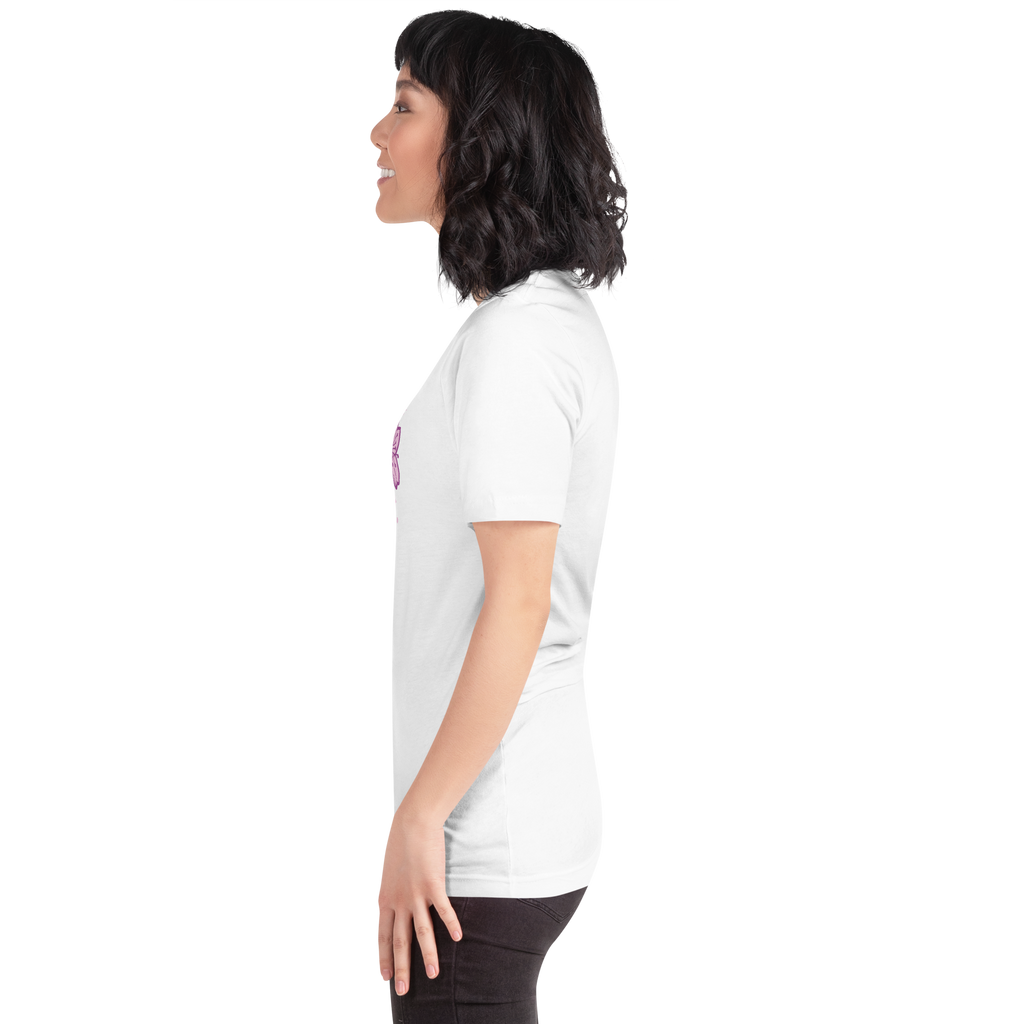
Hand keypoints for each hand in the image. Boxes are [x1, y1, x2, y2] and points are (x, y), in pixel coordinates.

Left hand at [375, 808, 462, 995]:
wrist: (411, 822)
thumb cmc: (397, 841)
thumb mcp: (385, 872)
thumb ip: (389, 891)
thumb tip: (390, 902)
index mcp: (383, 898)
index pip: (380, 936)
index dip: (382, 958)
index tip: (383, 977)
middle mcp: (398, 900)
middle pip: (398, 940)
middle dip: (401, 968)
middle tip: (402, 990)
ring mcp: (415, 894)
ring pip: (421, 931)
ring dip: (427, 955)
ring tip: (433, 974)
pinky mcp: (433, 884)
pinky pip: (443, 910)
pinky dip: (450, 924)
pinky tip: (457, 938)